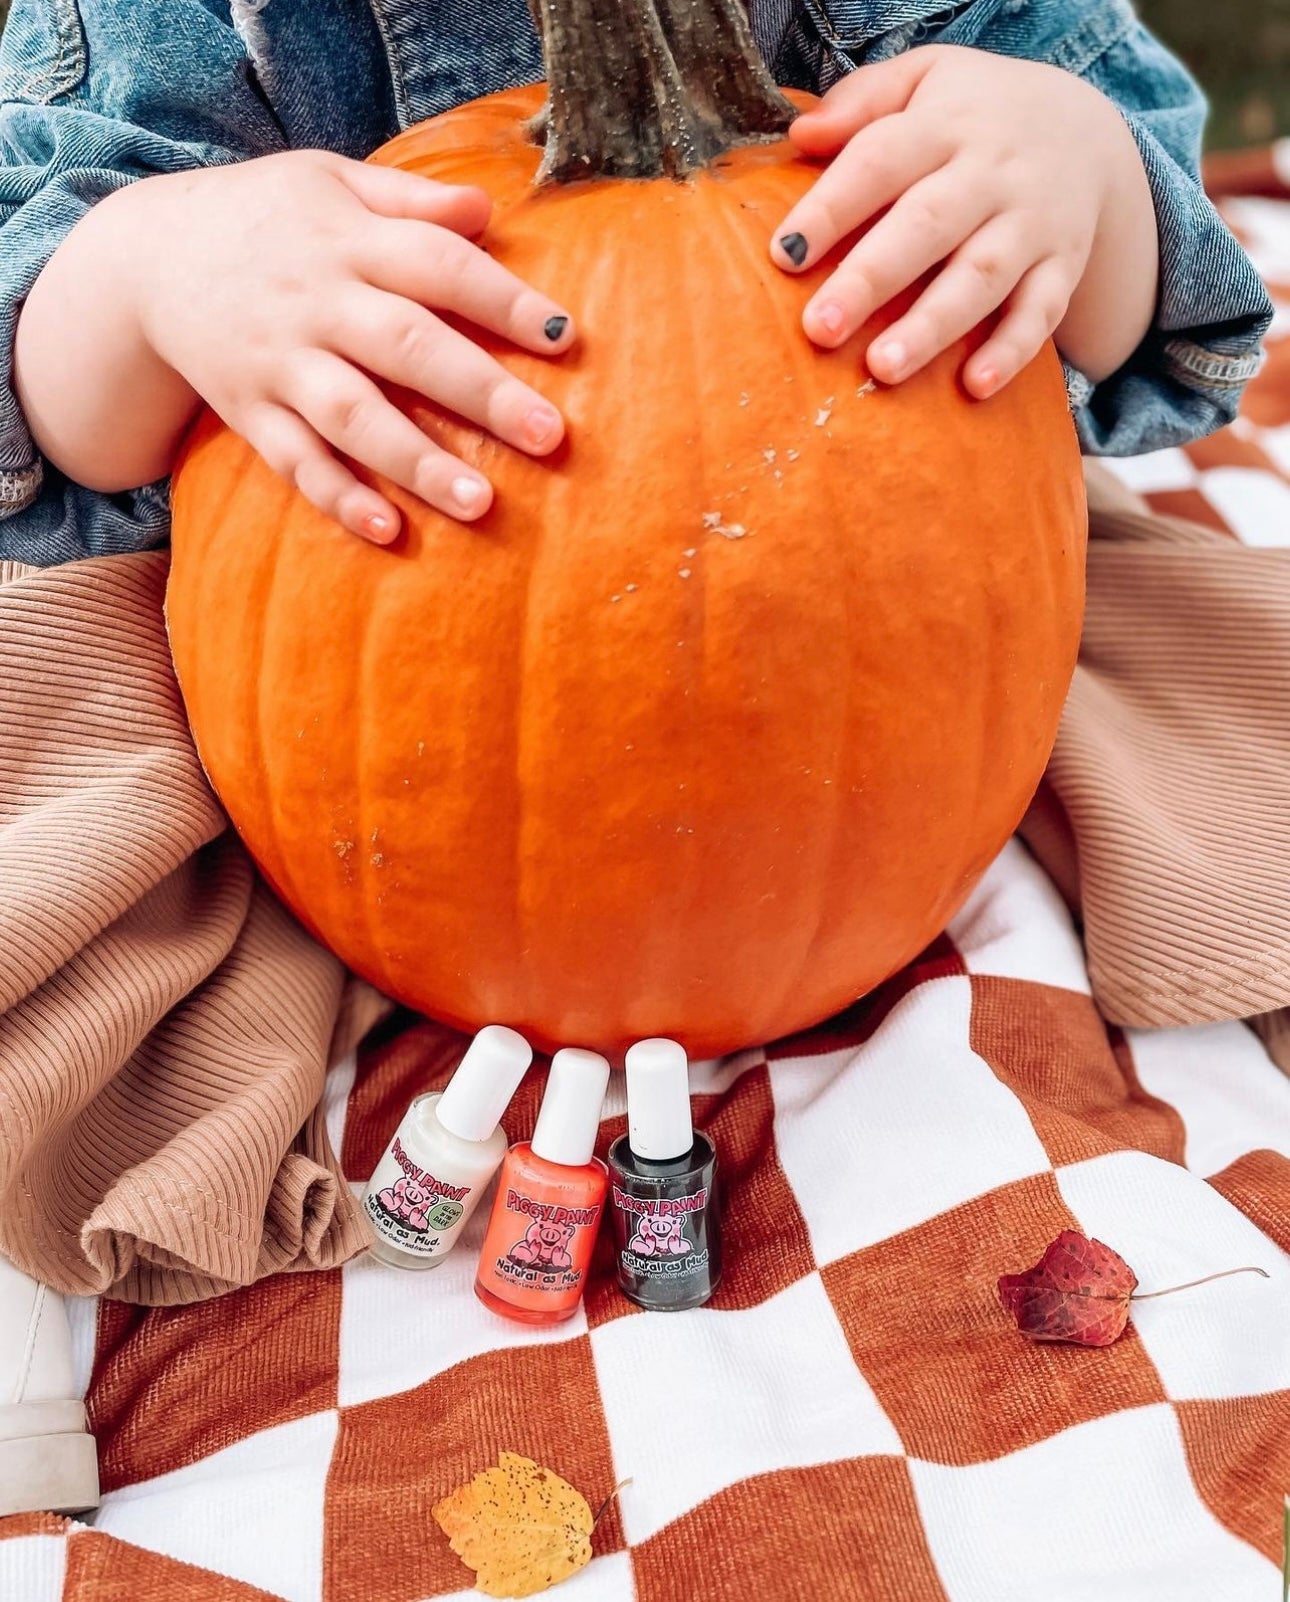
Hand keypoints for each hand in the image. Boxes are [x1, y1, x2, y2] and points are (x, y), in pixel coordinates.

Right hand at [116, 151, 573, 540]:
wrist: (146, 258)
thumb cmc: (267, 219)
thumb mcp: (330, 182)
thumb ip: (411, 201)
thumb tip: (487, 209)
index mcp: (348, 241)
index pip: (437, 265)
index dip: (501, 300)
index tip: (565, 336)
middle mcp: (316, 303)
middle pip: (406, 347)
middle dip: (480, 393)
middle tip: (549, 435)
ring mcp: (280, 364)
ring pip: (354, 417)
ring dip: (418, 462)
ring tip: (482, 504)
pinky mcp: (250, 414)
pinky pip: (294, 463)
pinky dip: (338, 497)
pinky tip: (388, 531)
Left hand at [772, 46, 1158, 395]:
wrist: (1086, 133)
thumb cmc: (972, 116)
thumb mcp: (924, 79)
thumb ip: (863, 102)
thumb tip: (800, 136)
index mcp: (945, 125)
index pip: (881, 160)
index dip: (832, 207)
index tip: (786, 254)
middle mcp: (991, 173)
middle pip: (928, 225)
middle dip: (872, 278)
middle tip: (820, 329)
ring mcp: (1031, 223)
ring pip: (981, 275)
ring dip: (933, 325)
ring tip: (883, 368)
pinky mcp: (1062, 266)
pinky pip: (1041, 311)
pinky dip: (1012, 351)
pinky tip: (975, 387)